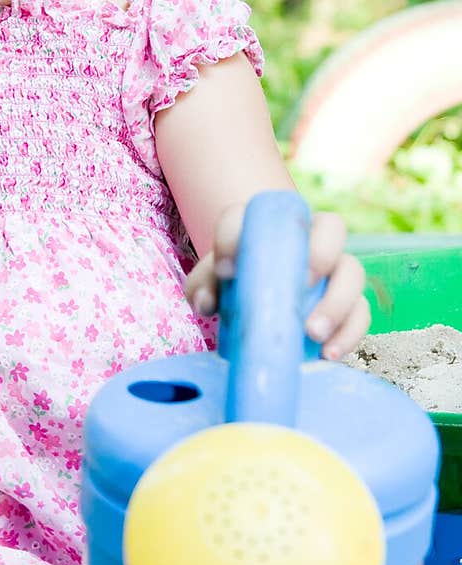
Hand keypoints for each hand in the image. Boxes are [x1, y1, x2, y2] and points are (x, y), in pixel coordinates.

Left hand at [184, 204, 370, 359]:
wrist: (260, 303)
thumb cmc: (235, 284)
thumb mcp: (212, 283)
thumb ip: (202, 286)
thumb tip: (207, 303)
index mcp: (275, 223)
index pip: (262, 211)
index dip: (242, 235)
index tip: (226, 270)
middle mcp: (312, 238)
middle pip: (332, 227)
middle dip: (320, 253)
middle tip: (300, 284)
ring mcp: (336, 270)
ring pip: (353, 271)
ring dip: (338, 301)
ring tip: (312, 332)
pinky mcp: (351, 304)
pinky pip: (362, 313)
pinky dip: (349, 333)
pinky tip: (328, 353)